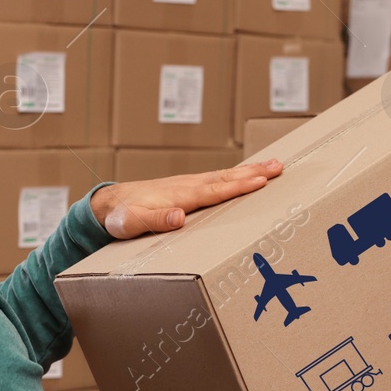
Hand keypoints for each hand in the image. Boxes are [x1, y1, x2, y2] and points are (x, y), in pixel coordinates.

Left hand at [91, 160, 283, 239]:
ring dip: (249, 171)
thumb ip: (155, 220)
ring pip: (224, 176)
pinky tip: (245, 175)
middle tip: (280, 166)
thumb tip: (179, 217)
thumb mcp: (133, 223)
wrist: (109, 205)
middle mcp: (188, 186)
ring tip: (273, 166)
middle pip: (226, 178)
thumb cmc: (121, 217)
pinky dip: (236, 175)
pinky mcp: (187, 188)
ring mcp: (188, 185)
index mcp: (180, 196)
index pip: (215, 191)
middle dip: (254, 172)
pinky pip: (217, 179)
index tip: (261, 182)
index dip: (239, 186)